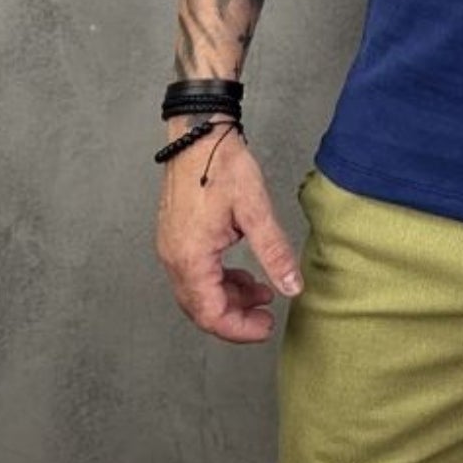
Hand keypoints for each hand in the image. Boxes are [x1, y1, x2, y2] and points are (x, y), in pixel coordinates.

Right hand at [156, 126, 302, 343]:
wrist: (199, 134)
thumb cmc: (221, 165)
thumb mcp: (255, 210)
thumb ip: (273, 252)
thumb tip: (291, 287)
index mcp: (190, 257)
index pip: (210, 313)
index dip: (239, 328)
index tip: (265, 328)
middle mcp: (174, 258)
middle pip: (200, 308)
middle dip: (235, 317)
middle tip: (266, 317)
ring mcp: (172, 248)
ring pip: (197, 292)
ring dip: (229, 297)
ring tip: (262, 293)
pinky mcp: (176, 237)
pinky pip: (194, 273)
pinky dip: (219, 280)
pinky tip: (243, 274)